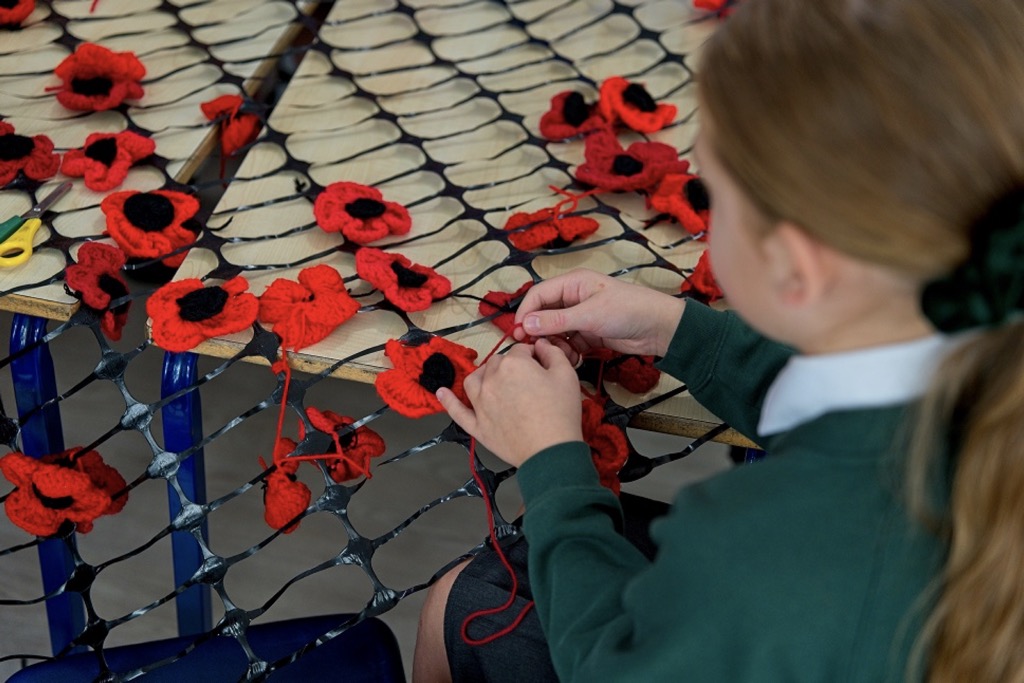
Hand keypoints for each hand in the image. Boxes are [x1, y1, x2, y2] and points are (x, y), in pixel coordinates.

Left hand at [436, 339, 582, 467]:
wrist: (550, 451)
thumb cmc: (560, 413)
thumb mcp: (567, 375)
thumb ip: (553, 353)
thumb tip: (540, 345)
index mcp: (513, 364)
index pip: (521, 350)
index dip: (534, 357)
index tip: (542, 367)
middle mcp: (491, 379)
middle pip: (497, 363)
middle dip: (512, 366)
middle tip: (528, 380)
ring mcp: (480, 403)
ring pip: (474, 380)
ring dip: (483, 376)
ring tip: (495, 381)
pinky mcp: (477, 425)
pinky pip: (457, 411)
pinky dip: (448, 401)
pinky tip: (441, 392)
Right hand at [515, 269, 685, 362]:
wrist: (659, 328)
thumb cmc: (629, 310)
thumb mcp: (590, 315)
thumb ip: (557, 321)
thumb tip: (525, 324)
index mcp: (573, 284)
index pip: (539, 295)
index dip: (525, 313)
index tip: (517, 333)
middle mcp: (574, 298)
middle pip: (545, 314)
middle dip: (539, 332)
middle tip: (535, 348)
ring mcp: (582, 317)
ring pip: (556, 332)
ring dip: (555, 345)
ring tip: (563, 355)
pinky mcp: (590, 334)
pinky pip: (570, 343)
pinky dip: (568, 352)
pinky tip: (574, 359)